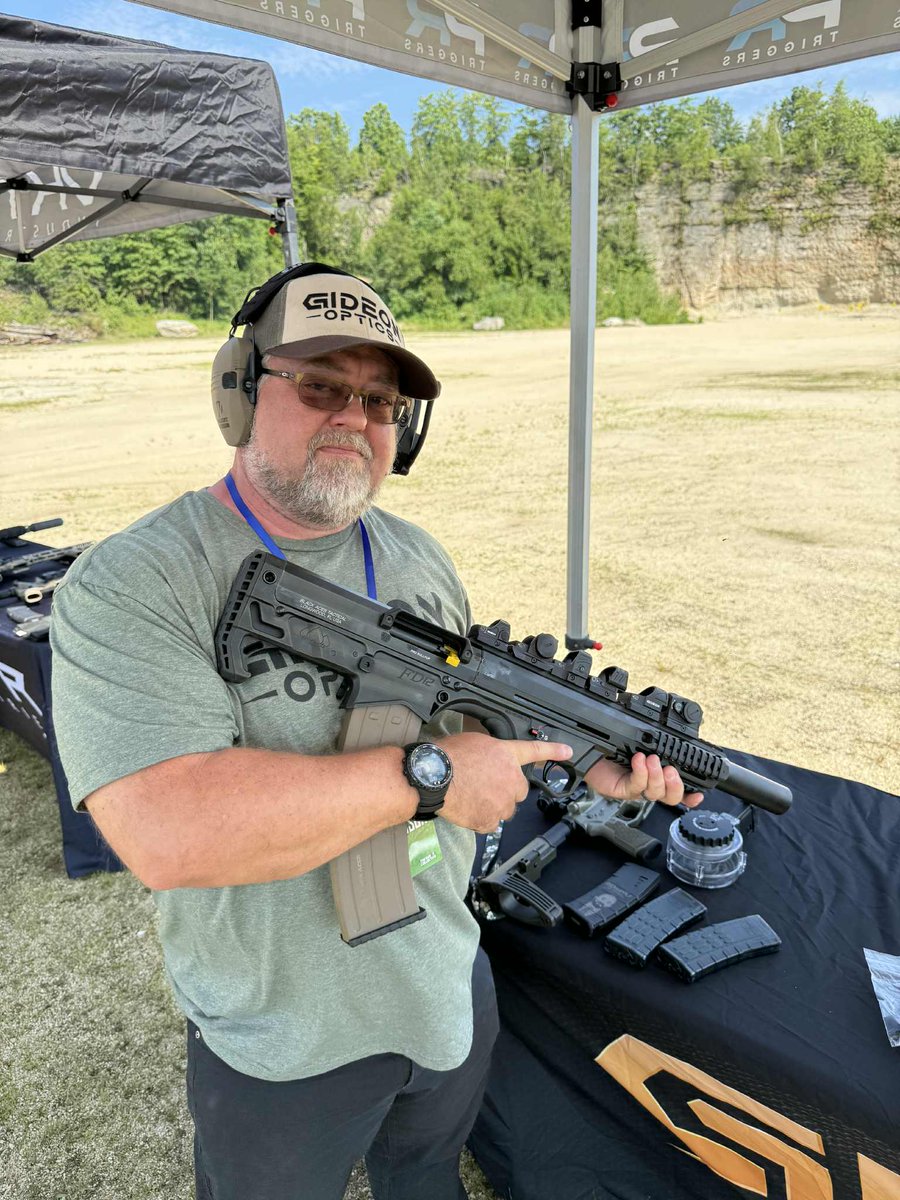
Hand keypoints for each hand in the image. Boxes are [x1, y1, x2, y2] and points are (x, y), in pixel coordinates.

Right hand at [437, 732, 572, 832]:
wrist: (433, 776)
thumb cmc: (447, 756)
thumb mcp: (474, 741)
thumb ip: (491, 752)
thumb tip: (490, 758)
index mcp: (506, 755)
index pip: (535, 751)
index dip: (554, 751)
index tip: (568, 752)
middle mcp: (510, 779)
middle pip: (518, 790)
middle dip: (505, 789)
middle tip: (484, 784)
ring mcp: (502, 802)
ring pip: (504, 808)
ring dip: (493, 804)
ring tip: (472, 795)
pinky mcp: (490, 820)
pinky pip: (490, 823)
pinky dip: (481, 818)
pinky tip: (467, 808)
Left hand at [584, 752, 703, 807]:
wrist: (590, 753)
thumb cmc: (614, 749)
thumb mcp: (639, 746)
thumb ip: (656, 747)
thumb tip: (671, 739)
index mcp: (657, 778)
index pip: (678, 791)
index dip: (690, 796)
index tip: (698, 793)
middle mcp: (649, 786)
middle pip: (671, 797)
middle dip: (675, 785)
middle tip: (670, 770)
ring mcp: (636, 789)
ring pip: (655, 792)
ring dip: (656, 776)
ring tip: (651, 760)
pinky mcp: (623, 790)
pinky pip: (636, 785)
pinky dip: (640, 772)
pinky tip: (638, 761)